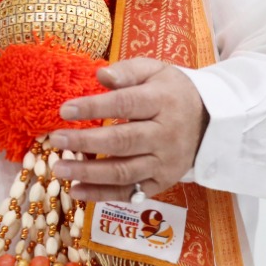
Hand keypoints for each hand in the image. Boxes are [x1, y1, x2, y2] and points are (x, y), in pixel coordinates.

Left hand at [45, 58, 208, 203]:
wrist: (209, 121)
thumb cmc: (171, 91)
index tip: (64, 110)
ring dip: (89, 172)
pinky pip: (130, 192)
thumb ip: (127, 71)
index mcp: (162, 102)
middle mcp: (166, 136)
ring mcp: (164, 163)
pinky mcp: (162, 182)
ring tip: (59, 167)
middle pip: (123, 142)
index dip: (94, 108)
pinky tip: (77, 190)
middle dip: (86, 143)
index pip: (125, 105)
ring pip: (124, 171)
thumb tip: (100, 75)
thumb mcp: (154, 70)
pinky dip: (102, 194)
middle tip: (55, 139)